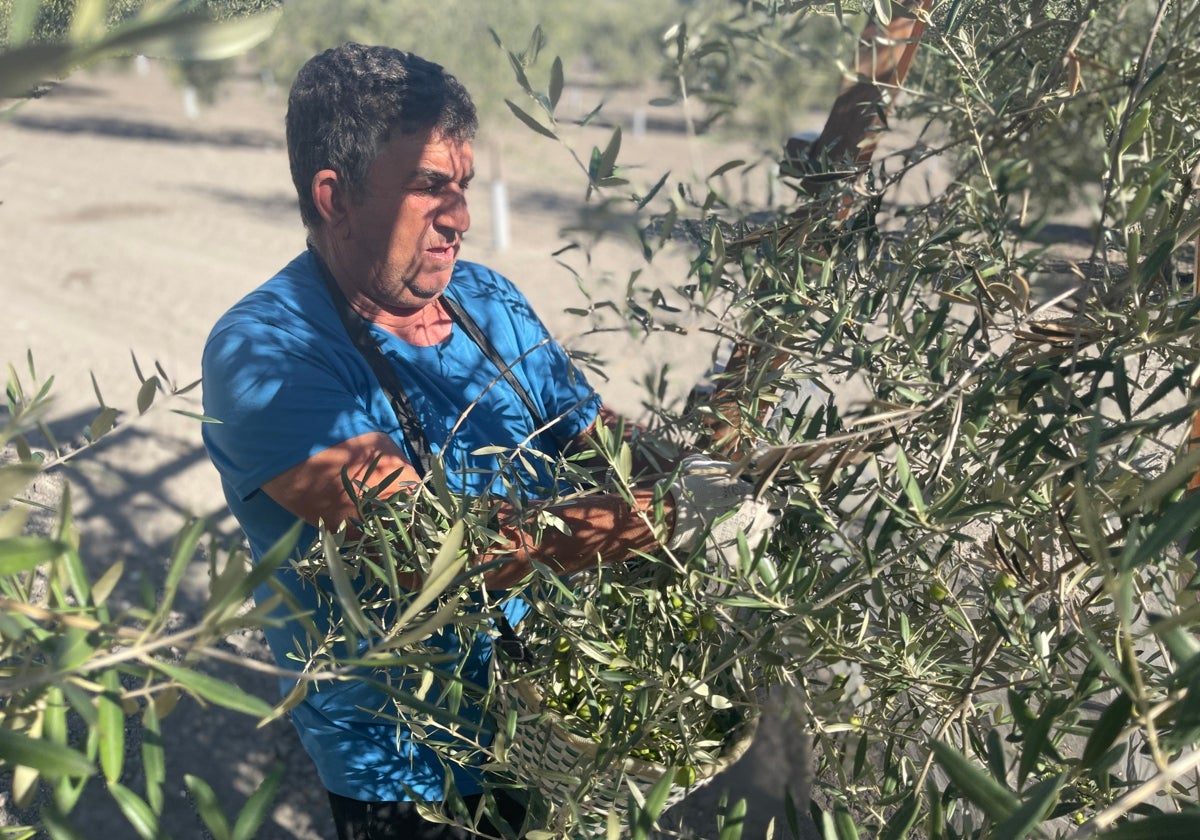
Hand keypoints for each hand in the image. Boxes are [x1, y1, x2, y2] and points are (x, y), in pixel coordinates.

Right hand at [662, 455, 779, 561]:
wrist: (674, 514)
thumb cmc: (693, 486)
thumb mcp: (714, 467)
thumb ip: (733, 466)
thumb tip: (743, 463)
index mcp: (757, 495)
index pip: (780, 498)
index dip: (771, 496)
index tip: (762, 495)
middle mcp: (758, 518)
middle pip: (775, 517)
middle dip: (766, 513)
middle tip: (752, 510)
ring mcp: (747, 539)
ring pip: (764, 536)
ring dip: (757, 530)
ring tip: (742, 525)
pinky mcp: (735, 556)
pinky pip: (747, 553)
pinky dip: (742, 546)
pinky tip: (731, 539)